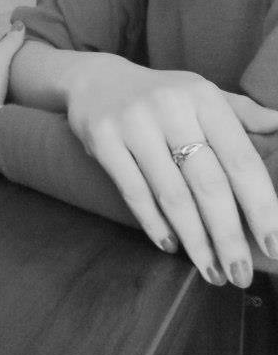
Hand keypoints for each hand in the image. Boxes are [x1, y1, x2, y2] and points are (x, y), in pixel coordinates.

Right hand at [67, 55, 277, 286]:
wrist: (95, 79)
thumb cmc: (161, 94)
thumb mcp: (201, 94)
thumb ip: (243, 113)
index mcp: (203, 97)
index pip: (239, 159)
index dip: (260, 206)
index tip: (275, 246)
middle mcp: (170, 107)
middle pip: (208, 183)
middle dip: (228, 236)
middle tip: (241, 274)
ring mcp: (133, 123)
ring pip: (172, 195)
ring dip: (195, 241)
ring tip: (212, 272)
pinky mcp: (103, 140)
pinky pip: (134, 193)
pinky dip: (155, 224)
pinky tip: (171, 246)